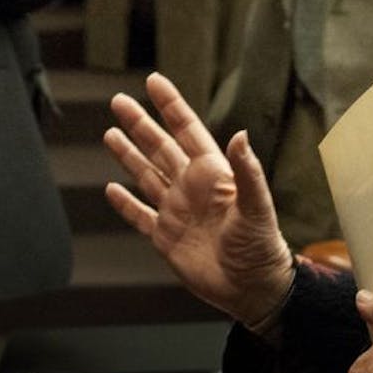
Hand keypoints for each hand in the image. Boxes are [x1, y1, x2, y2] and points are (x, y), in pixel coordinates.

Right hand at [102, 72, 293, 326]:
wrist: (252, 290)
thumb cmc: (262, 248)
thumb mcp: (257, 207)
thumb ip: (248, 171)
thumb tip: (241, 135)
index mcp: (212, 174)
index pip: (186, 130)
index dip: (170, 105)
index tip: (154, 81)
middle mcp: (191, 188)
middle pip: (159, 147)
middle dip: (140, 123)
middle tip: (119, 101)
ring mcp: (176, 211)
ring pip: (146, 175)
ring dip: (128, 155)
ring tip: (110, 133)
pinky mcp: (165, 238)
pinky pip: (140, 216)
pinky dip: (125, 203)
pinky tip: (112, 189)